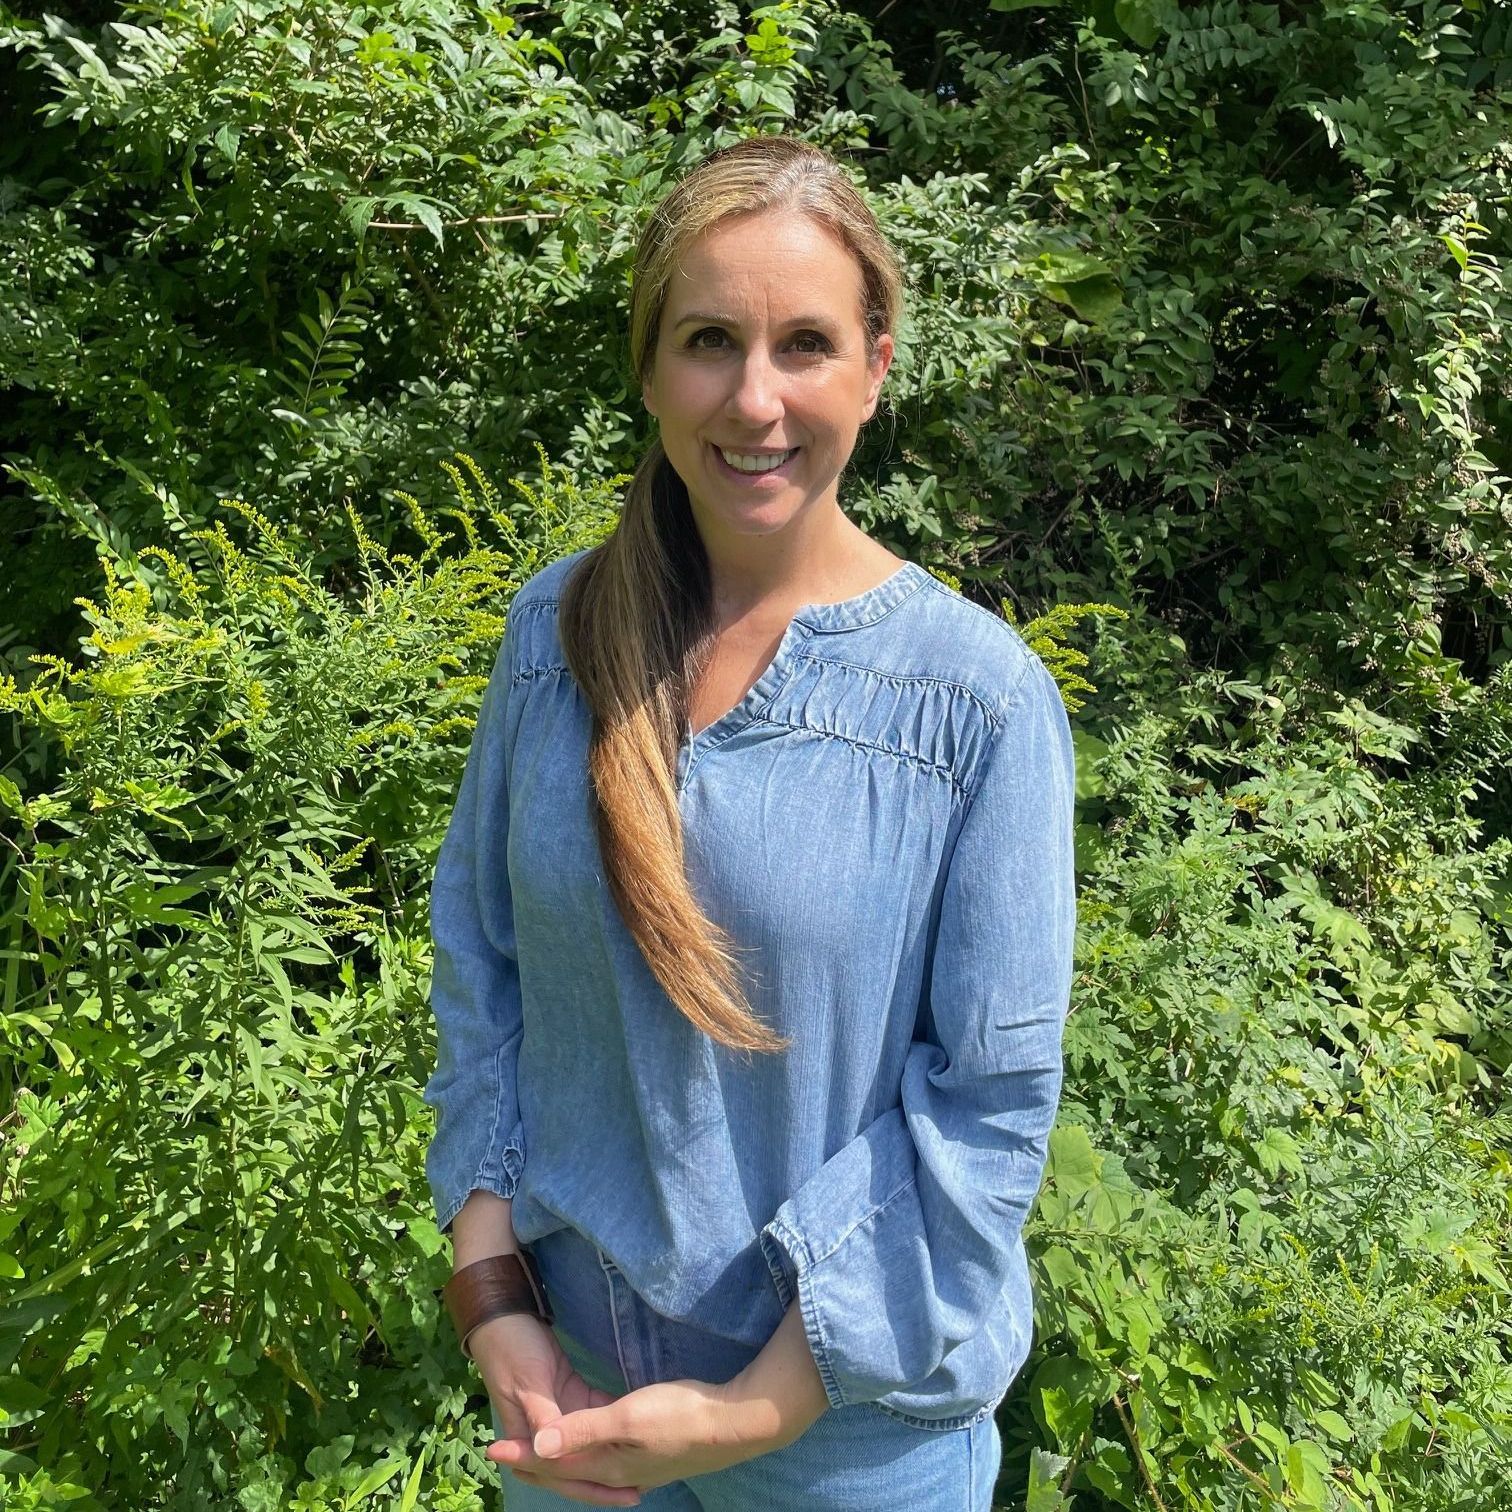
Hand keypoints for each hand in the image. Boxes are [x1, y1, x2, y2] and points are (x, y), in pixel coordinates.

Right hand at [470, 1311, 642, 1506]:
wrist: (506, 1316)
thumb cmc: (513, 1350)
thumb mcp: (529, 1385)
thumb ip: (543, 1418)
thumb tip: (553, 1454)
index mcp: (527, 1437)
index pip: (560, 1472)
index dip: (591, 1486)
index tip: (625, 1493)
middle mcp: (543, 1432)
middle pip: (576, 1465)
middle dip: (605, 1479)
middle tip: (639, 1489)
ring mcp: (559, 1413)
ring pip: (586, 1444)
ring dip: (609, 1453)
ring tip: (643, 1464)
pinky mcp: (571, 1394)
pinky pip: (594, 1415)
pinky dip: (610, 1423)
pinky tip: (635, 1429)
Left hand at [488, 1375, 785, 1495]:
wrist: (733, 1424)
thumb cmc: (679, 1414)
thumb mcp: (626, 1417)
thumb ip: (583, 1430)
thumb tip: (538, 1443)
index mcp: (606, 1466)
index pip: (553, 1461)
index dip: (522, 1453)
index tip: (491, 1447)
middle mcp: (618, 1473)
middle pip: (567, 1469)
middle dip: (536, 1461)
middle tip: (507, 1451)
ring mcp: (637, 1468)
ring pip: (587, 1468)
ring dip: (562, 1459)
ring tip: (543, 1453)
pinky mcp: (652, 1456)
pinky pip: (606, 1463)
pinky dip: (588, 1457)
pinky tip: (596, 1453)